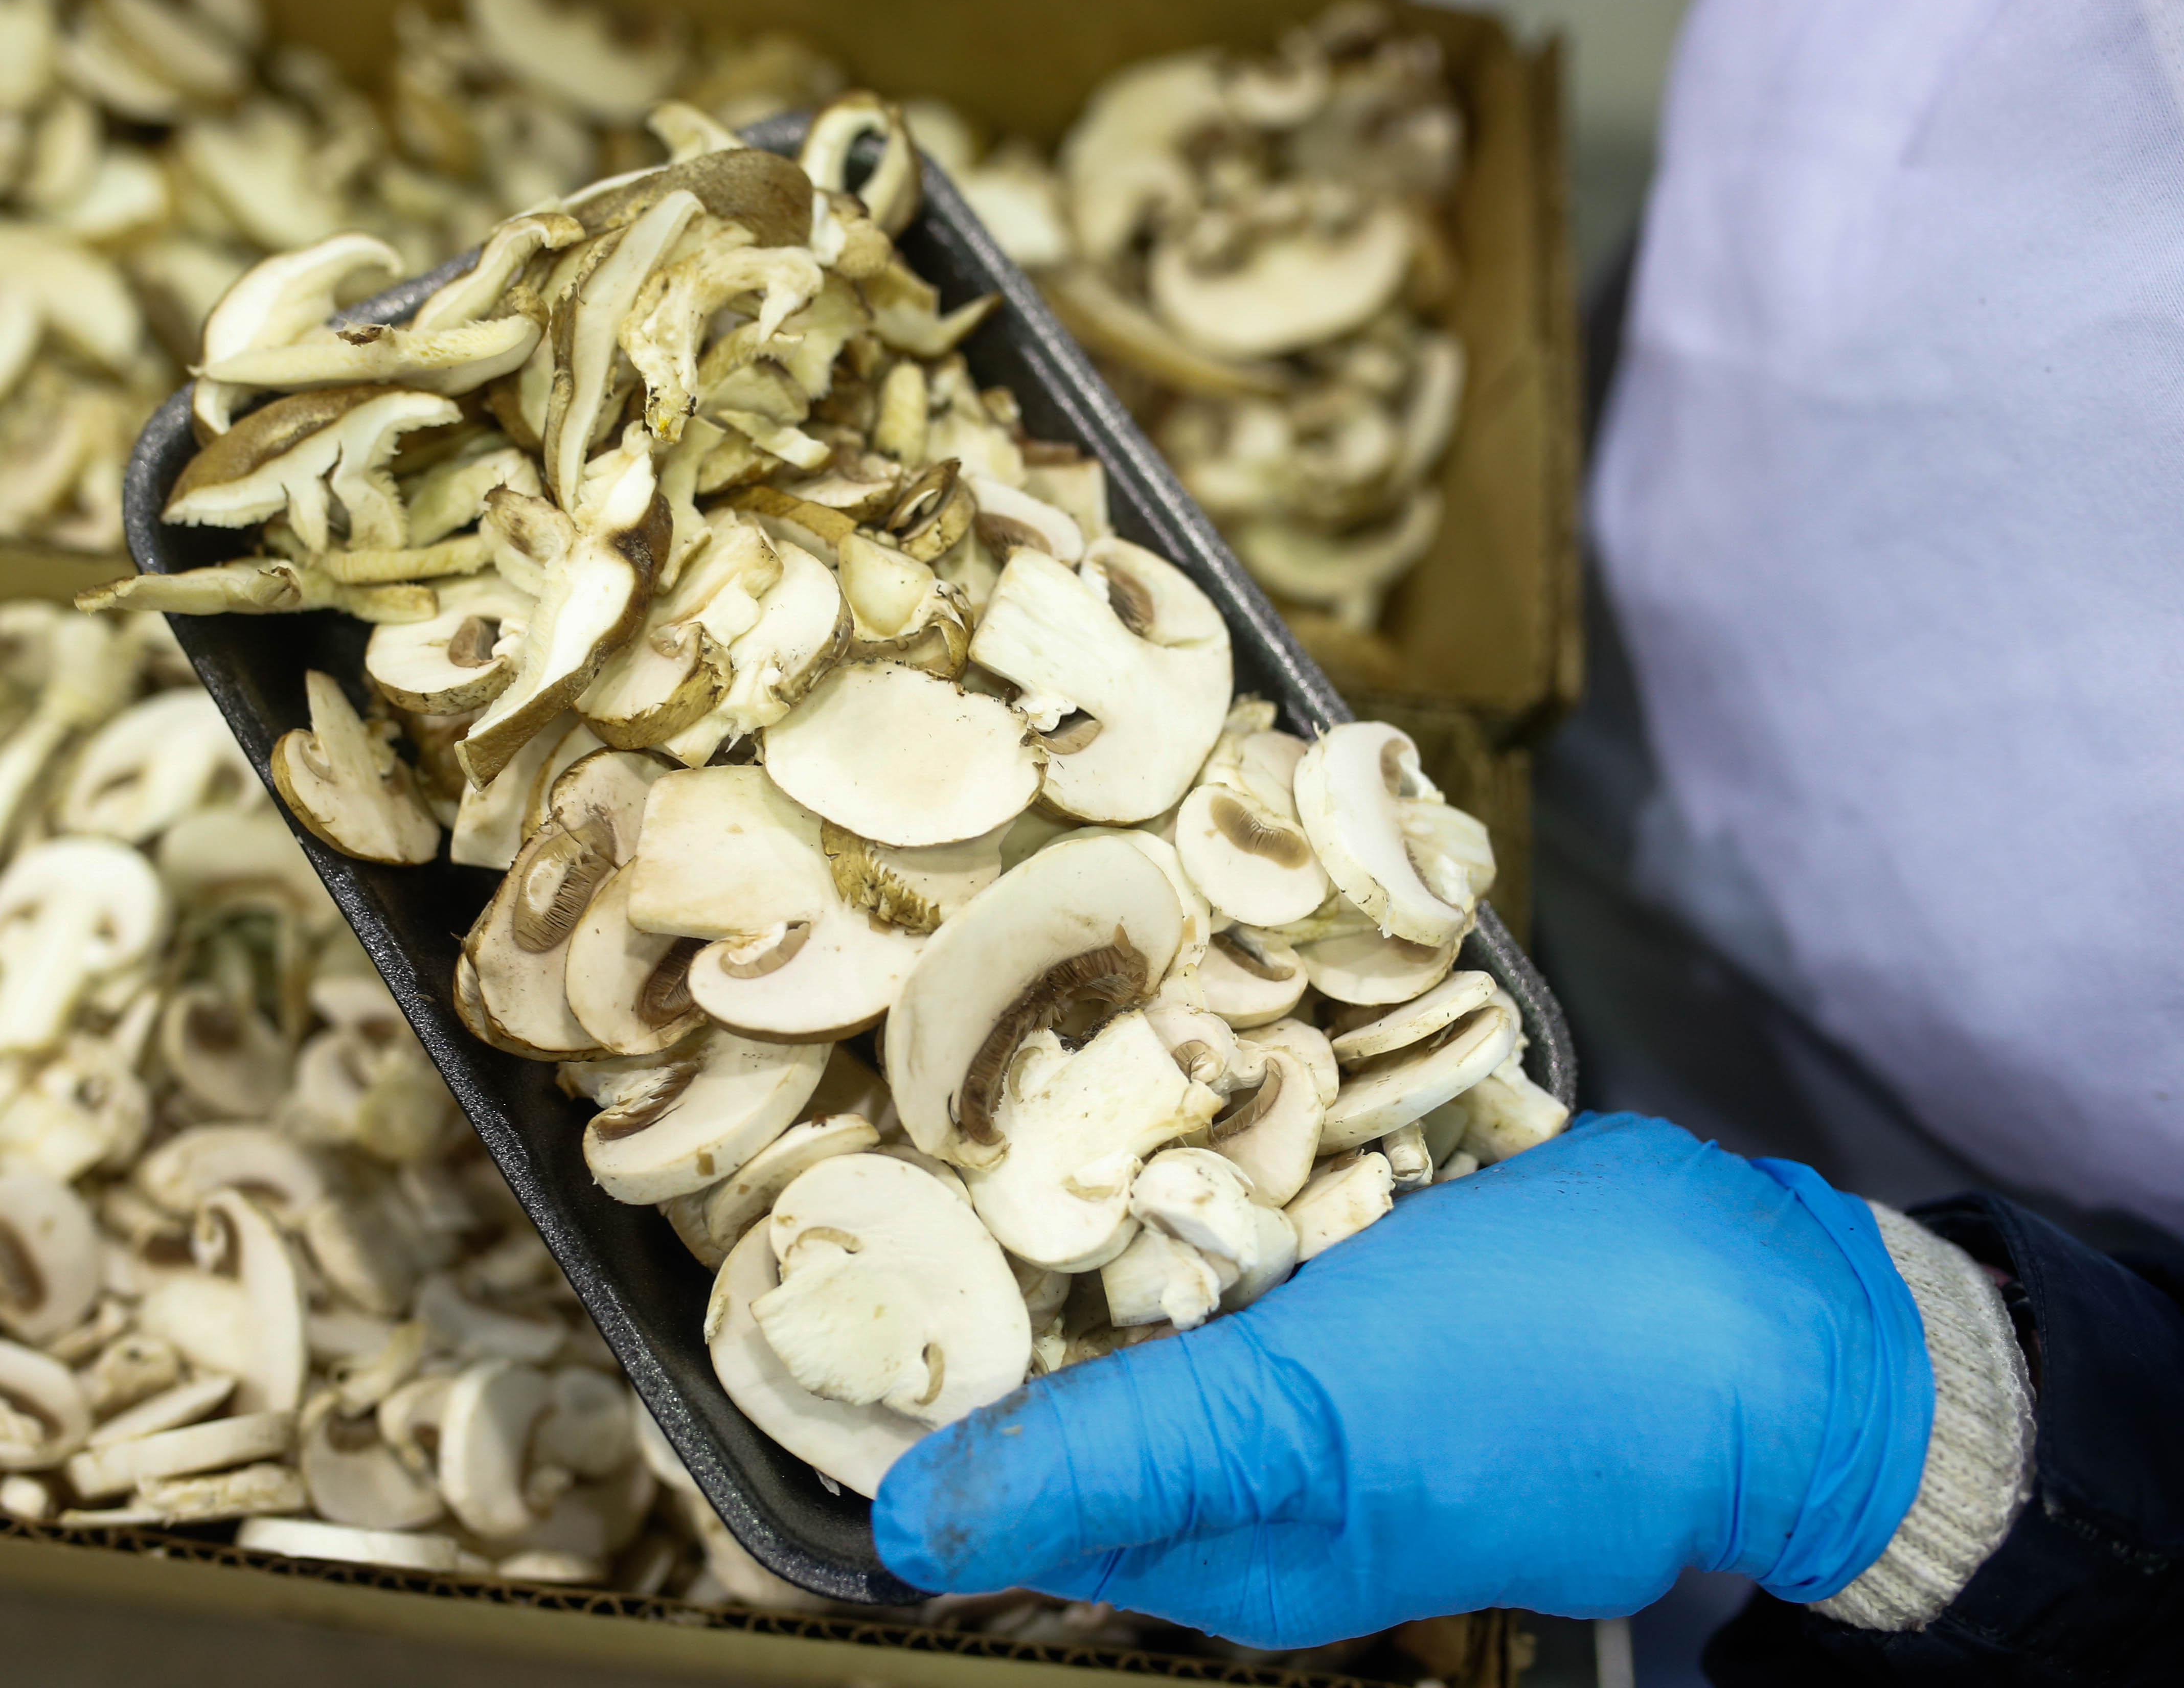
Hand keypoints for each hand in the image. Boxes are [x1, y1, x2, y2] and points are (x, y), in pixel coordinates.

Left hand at [871, 1114, 1935, 1648]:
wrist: (1766, 1311)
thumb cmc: (1536, 1375)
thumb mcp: (1299, 1424)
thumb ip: (1106, 1468)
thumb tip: (904, 1533)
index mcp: (1221, 1531)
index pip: (1011, 1475)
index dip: (914, 1376)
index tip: (816, 1243)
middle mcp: (1258, 1455)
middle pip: (1080, 1363)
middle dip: (1000, 1252)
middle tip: (896, 1104)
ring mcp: (1323, 1351)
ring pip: (1166, 1268)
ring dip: (1103, 1175)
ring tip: (1008, 1049)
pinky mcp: (1376, 1262)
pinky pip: (1258, 1203)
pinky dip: (1215, 1142)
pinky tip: (1165, 1055)